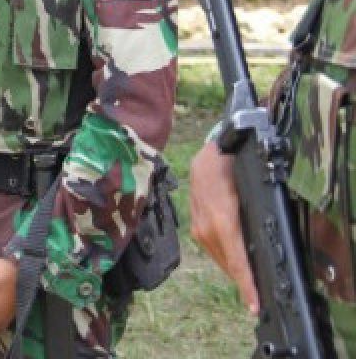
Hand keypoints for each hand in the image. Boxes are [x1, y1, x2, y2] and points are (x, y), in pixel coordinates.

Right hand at [190, 140, 258, 313]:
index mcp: (222, 222)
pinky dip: (227, 259)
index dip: (246, 286)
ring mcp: (198, 229)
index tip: (254, 305)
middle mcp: (206, 229)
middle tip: (260, 298)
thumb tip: (263, 246)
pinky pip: (214, 250)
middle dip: (245, 283)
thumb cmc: (231, 166)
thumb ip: (256, 218)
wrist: (207, 154)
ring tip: (251, 285)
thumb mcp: (251, 190)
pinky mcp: (195, 227)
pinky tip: (237, 262)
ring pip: (221, 260)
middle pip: (229, 266)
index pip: (237, 262)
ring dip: (236, 272)